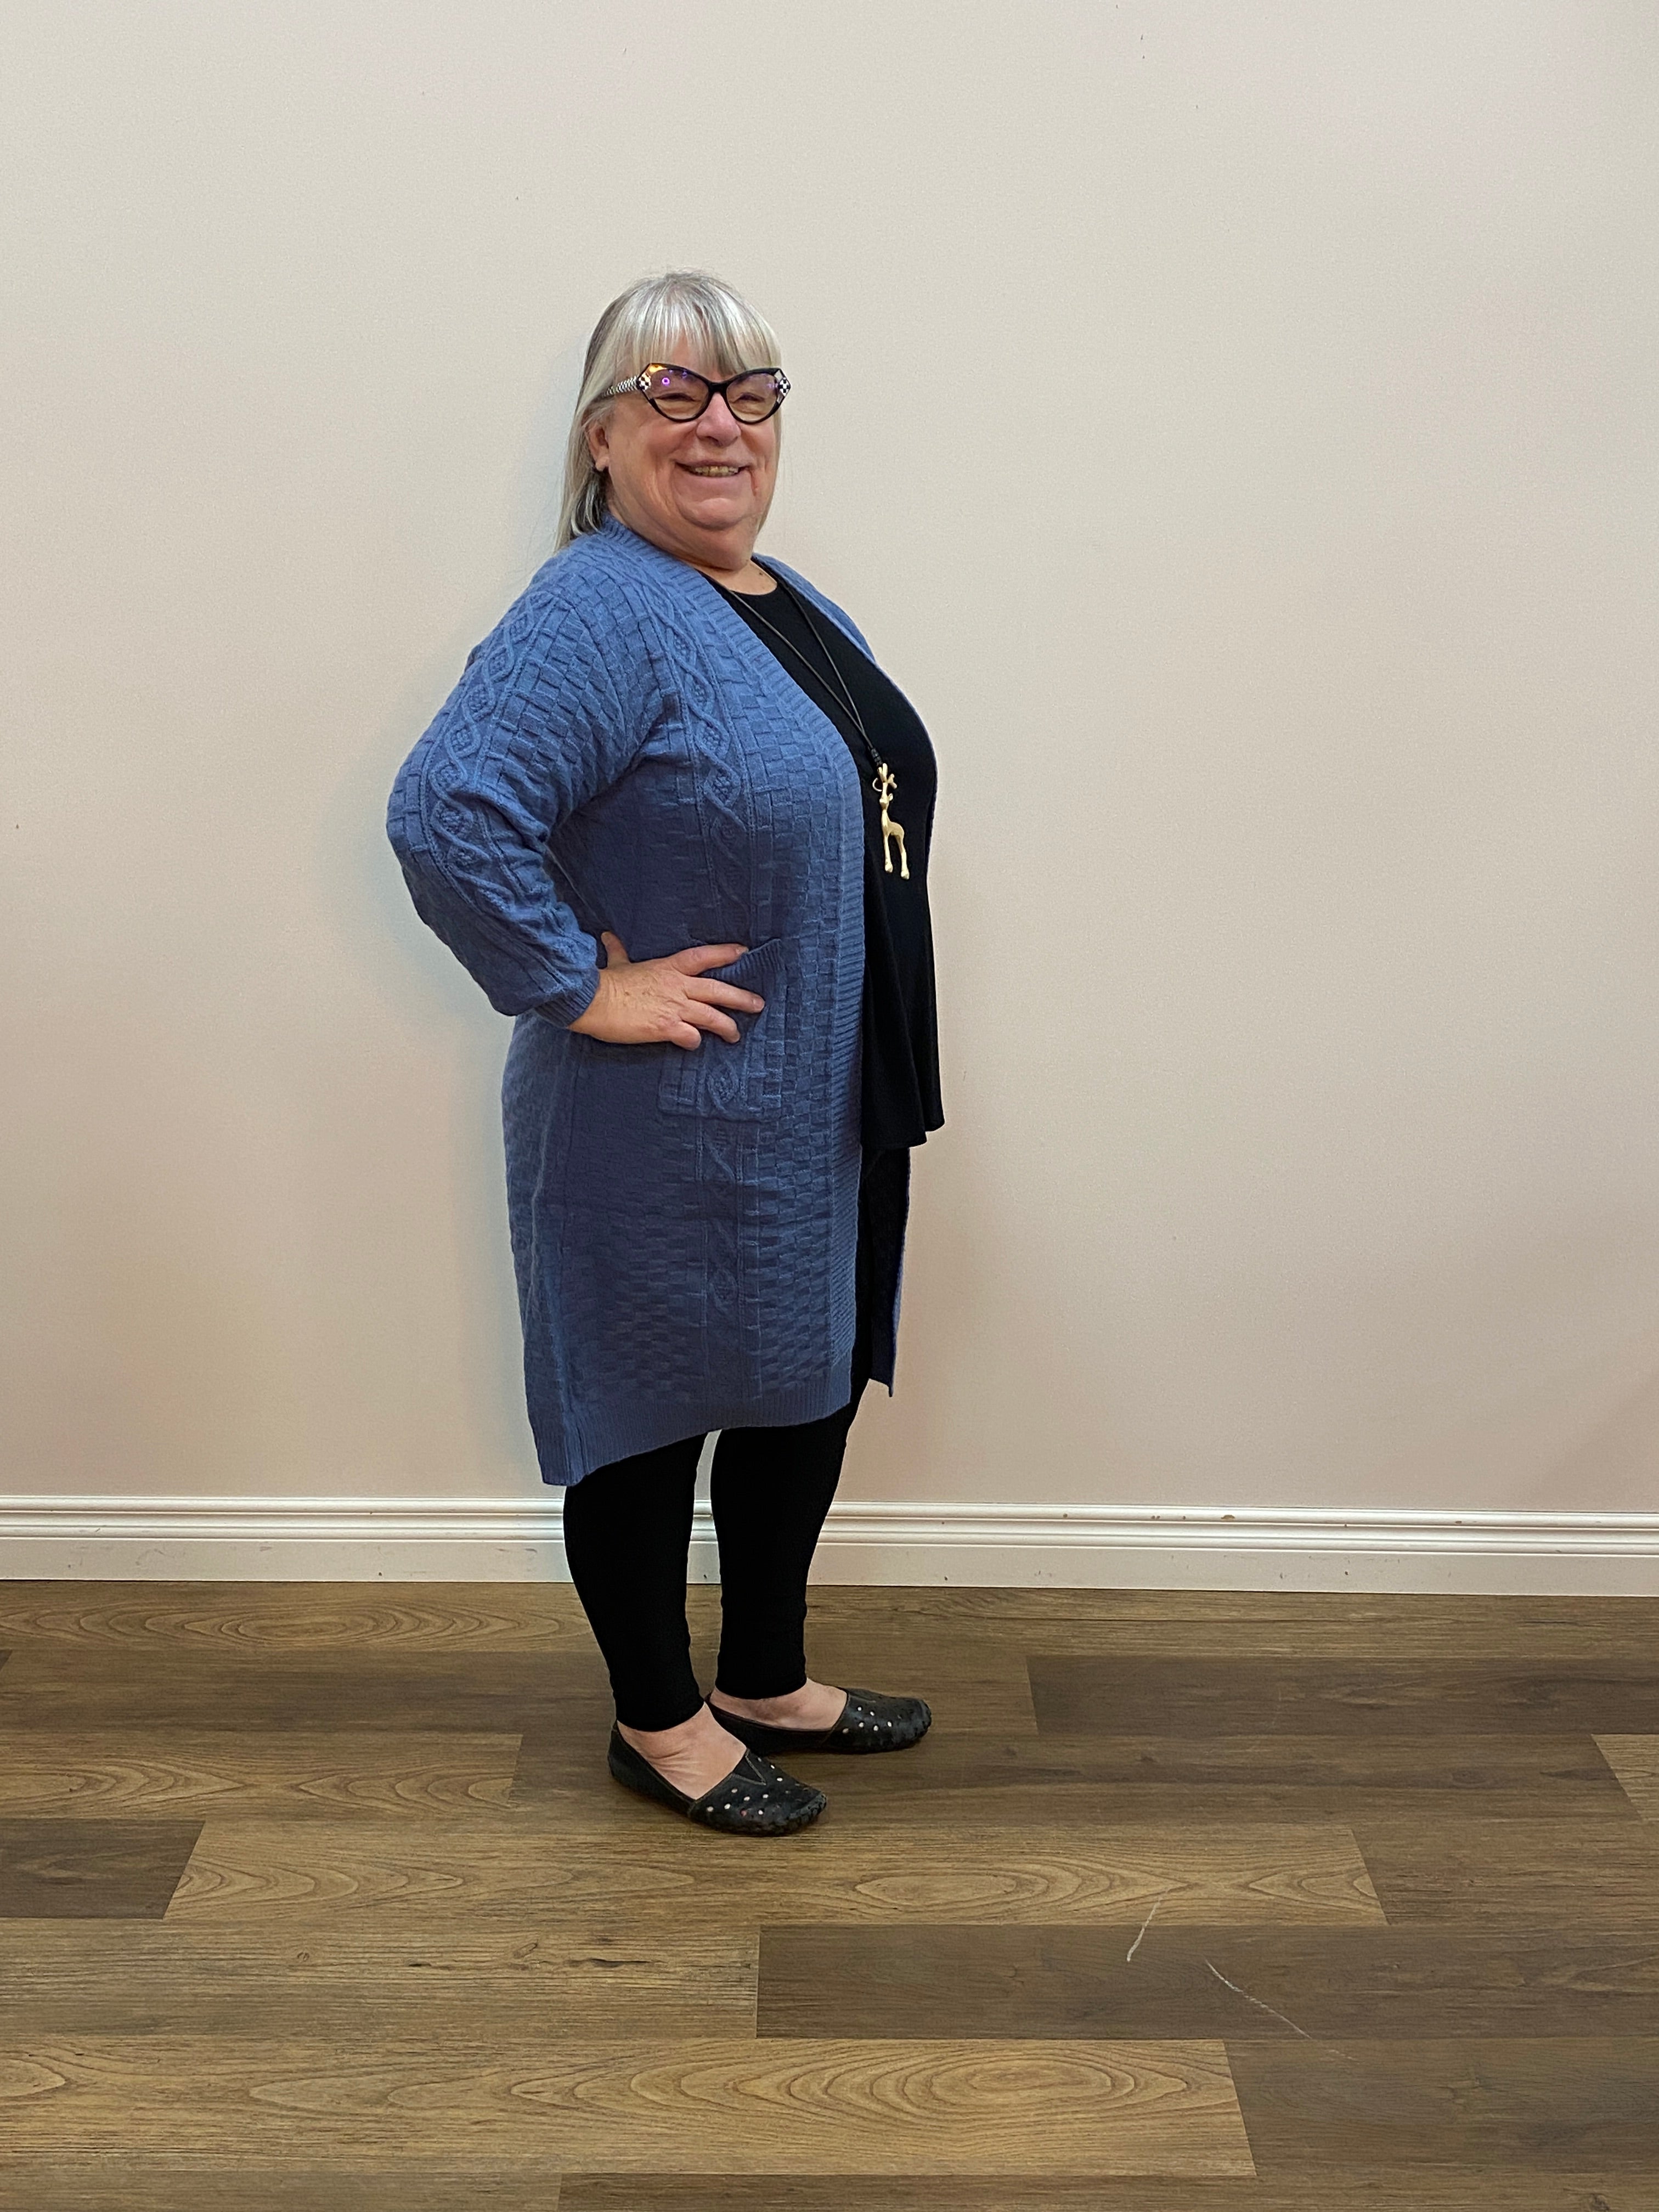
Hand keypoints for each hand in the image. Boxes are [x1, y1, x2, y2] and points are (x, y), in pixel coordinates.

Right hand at [570, 931, 763, 1050]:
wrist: (592, 1000)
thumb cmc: (606, 983)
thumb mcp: (616, 964)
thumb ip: (618, 951)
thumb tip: (608, 937)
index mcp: (668, 968)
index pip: (704, 957)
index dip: (725, 953)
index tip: (744, 952)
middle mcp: (677, 986)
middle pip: (718, 990)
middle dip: (741, 998)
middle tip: (758, 1004)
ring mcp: (674, 1007)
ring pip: (712, 1016)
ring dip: (727, 1027)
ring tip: (735, 1036)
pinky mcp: (666, 1027)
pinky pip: (691, 1036)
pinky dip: (695, 1041)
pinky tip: (693, 1045)